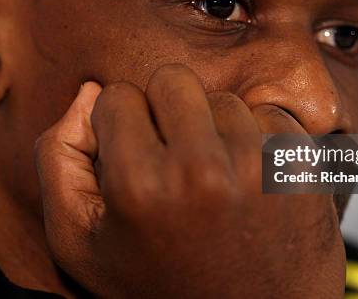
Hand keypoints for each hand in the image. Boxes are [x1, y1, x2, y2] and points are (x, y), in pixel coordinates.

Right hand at [35, 64, 344, 297]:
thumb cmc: (158, 283)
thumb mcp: (80, 242)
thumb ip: (59, 160)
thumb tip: (89, 90)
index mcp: (139, 186)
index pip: (116, 96)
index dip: (119, 127)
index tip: (134, 160)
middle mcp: (202, 169)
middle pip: (171, 78)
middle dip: (164, 112)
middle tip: (173, 160)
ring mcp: (258, 164)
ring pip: (221, 97)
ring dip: (213, 130)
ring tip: (213, 180)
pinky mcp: (298, 166)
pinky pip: (269, 116)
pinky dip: (256, 141)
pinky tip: (249, 182)